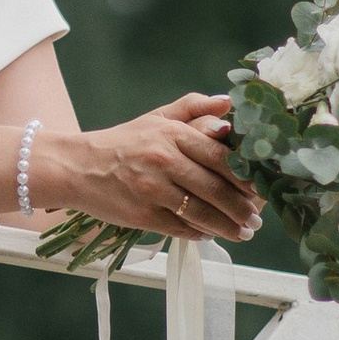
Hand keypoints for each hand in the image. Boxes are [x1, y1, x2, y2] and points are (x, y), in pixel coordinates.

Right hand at [33, 94, 259, 244]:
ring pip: (201, 213)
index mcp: (172, 134)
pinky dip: (200, 234)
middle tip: (258, 217)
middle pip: (215, 188)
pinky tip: (212, 235)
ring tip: (244, 232)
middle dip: (242, 207)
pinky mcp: (142, 215)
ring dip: (228, 226)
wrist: (77, 166)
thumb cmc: (123, 141)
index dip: (246, 176)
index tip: (262, 188)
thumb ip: (193, 107)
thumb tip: (229, 104)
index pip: (220, 157)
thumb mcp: (156, 117)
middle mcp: (163, 160)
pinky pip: (180, 228)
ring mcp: (152, 189)